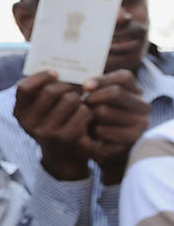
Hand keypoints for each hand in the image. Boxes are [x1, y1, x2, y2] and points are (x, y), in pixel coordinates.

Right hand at [14, 70, 91, 180]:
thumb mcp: (38, 109)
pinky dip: (88, 111)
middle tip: (73, 89)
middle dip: (66, 86)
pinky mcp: (66, 138)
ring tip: (79, 104)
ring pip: (70, 100)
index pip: (24, 87)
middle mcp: (28, 124)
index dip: (41, 76)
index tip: (55, 73)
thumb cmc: (52, 122)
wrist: (62, 155)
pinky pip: (83, 112)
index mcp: (18, 113)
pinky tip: (84, 116)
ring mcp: (46, 132)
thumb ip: (40, 91)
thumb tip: (57, 65)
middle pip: (50, 91)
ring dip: (79, 98)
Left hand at [82, 69, 149, 183]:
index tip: (85, 86)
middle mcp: (144, 107)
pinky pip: (102, 131)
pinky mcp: (131, 141)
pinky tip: (90, 135)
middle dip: (92, 98)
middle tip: (82, 105)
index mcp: (136, 92)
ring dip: (89, 116)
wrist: (102, 148)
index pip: (124, 77)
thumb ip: (93, 88)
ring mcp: (141, 125)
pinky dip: (90, 133)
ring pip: (104, 111)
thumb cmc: (97, 117)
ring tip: (86, 121)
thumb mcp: (98, 99)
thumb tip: (86, 85)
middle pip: (115, 93)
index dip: (102, 79)